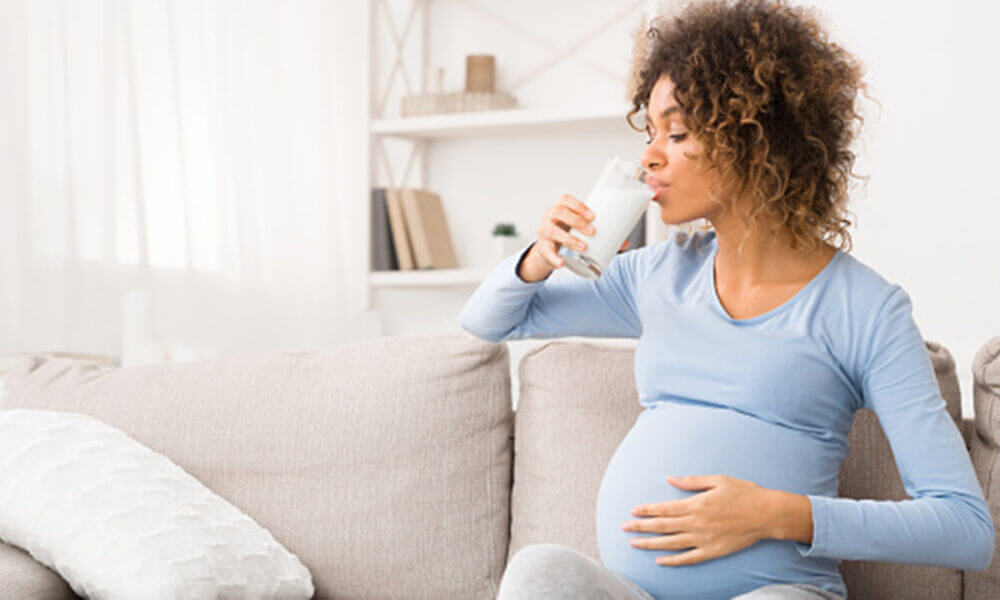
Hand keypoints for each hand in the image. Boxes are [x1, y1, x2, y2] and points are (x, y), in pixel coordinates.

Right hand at [530, 195, 628, 268]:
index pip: (565, 200)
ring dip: (569, 238)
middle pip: (559, 212)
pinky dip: (555, 258)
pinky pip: (547, 252)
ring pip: (552, 230)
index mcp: (560, 208)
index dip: (578, 205)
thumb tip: (625, 242)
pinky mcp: (543, 248)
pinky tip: (562, 263)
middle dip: (576, 221)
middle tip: (593, 231)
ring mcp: (544, 232)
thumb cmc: (568, 234)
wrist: (549, 251)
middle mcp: (549, 217)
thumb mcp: (581, 231)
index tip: (593, 216)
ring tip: (583, 247)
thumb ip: (602, 235)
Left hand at [621, 474, 774, 566]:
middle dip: (641, 527)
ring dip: (650, 544)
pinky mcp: (713, 551)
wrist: (767, 514)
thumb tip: (670, 479)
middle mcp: (696, 523)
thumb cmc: (744, 493)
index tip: (632, 510)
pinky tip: (660, 560)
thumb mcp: (717, 480)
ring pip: (670, 544)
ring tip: (634, 543)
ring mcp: (704, 539)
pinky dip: (673, 561)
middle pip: (662, 526)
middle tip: (623, 527)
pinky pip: (688, 558)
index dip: (646, 510)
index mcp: (696, 504)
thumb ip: (691, 481)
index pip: (664, 508)